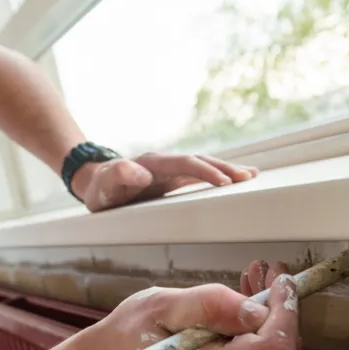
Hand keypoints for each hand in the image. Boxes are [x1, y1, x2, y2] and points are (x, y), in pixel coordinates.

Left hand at [72, 152, 258, 211]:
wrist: (97, 182)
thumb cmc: (100, 188)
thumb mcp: (104, 185)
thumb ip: (119, 176)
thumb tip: (141, 173)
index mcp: (152, 163)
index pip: (185, 164)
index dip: (205, 171)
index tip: (224, 182)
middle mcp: (165, 162)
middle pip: (200, 161)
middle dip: (225, 168)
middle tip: (249, 177)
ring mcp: (170, 169)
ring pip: (203, 165)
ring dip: (227, 170)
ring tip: (251, 175)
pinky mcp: (173, 177)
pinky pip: (200, 173)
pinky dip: (218, 175)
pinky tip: (235, 178)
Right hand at [78, 268, 297, 349]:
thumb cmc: (128, 334)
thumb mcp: (161, 306)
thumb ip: (209, 306)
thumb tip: (257, 311)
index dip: (285, 312)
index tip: (280, 280)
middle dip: (278, 309)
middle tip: (266, 271)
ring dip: (267, 317)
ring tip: (252, 280)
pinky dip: (255, 332)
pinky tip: (241, 306)